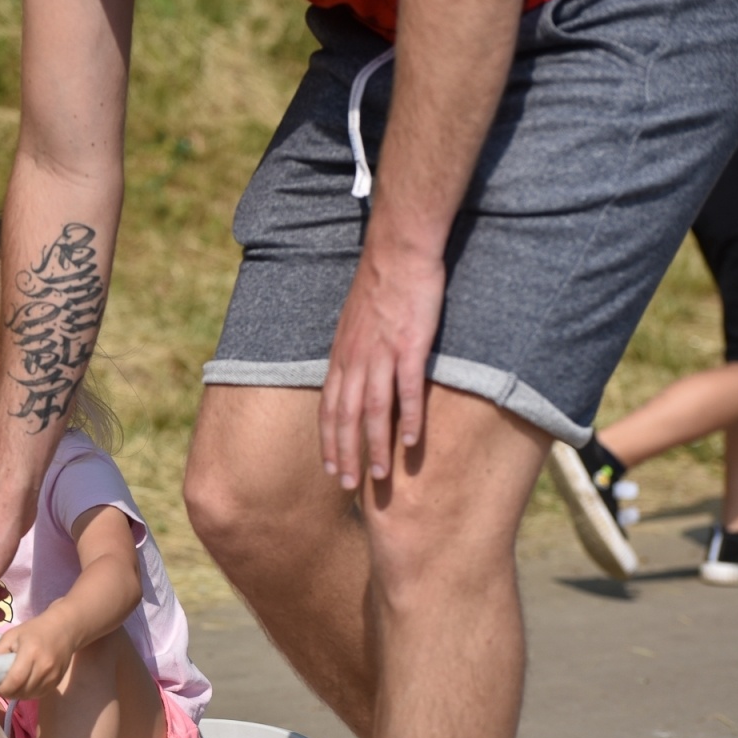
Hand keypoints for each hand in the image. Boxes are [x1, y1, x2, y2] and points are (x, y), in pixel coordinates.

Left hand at [0, 614, 79, 702]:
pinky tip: (25, 683)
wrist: (64, 629)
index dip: (1, 688)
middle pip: (21, 691)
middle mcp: (44, 667)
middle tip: (1, 684)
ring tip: (12, 683)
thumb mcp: (12, 635)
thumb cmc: (35, 630)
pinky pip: (39, 694)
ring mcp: (53, 676)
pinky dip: (29, 692)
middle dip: (7, 691)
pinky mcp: (57, 682)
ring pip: (29, 696)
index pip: (14, 680)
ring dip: (18, 693)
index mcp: (31, 653)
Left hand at [319, 242, 446, 489]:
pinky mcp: (409, 346)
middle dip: (345, 455)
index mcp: (340, 357)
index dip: (328, 443)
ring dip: (374, 447)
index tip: (331, 470)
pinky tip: (410, 444)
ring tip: (378, 478)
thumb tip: (352, 377)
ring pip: (372, 411)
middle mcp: (354, 360)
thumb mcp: (354, 324)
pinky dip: (408, 419)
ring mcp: (381, 354)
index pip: (328, 409)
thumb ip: (352, 354)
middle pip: (345, 418)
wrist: (397, 250)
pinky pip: (406, 390)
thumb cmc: (379, 286)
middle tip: (348, 486)